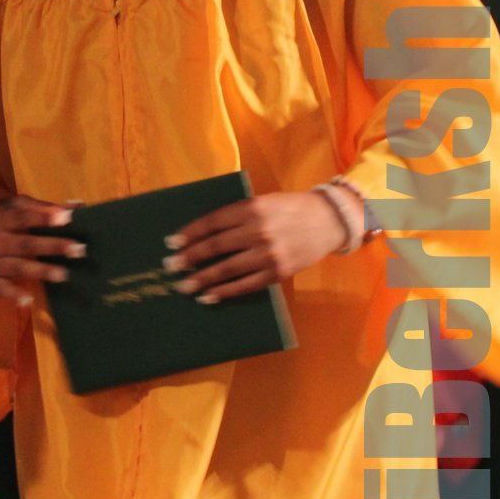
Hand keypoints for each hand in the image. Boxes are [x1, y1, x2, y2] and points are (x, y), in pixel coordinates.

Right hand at [0, 194, 85, 304]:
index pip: (24, 216)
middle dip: (53, 246)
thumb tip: (78, 207)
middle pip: (26, 244)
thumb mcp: (13, 205)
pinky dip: (14, 295)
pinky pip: (2, 289)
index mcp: (2, 217)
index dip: (44, 217)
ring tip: (64, 274)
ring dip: (42, 271)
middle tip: (79, 249)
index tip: (67, 218)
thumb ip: (43, 207)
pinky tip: (29, 301)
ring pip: (19, 267)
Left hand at [163, 190, 353, 302]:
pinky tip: (209, 296)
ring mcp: (268, 254)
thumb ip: (238, 215)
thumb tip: (204, 234)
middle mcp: (258, 230)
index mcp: (251, 208)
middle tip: (171, 267)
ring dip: (202, 279)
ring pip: (227, 269)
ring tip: (185, 286)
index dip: (190, 233)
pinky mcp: (278, 273)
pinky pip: (246, 286)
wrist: (328, 220)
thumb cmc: (290, 208)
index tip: (172, 243)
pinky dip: (225, 292)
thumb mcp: (263, 202)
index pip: (212, 222)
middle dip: (189, 258)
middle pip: (215, 247)